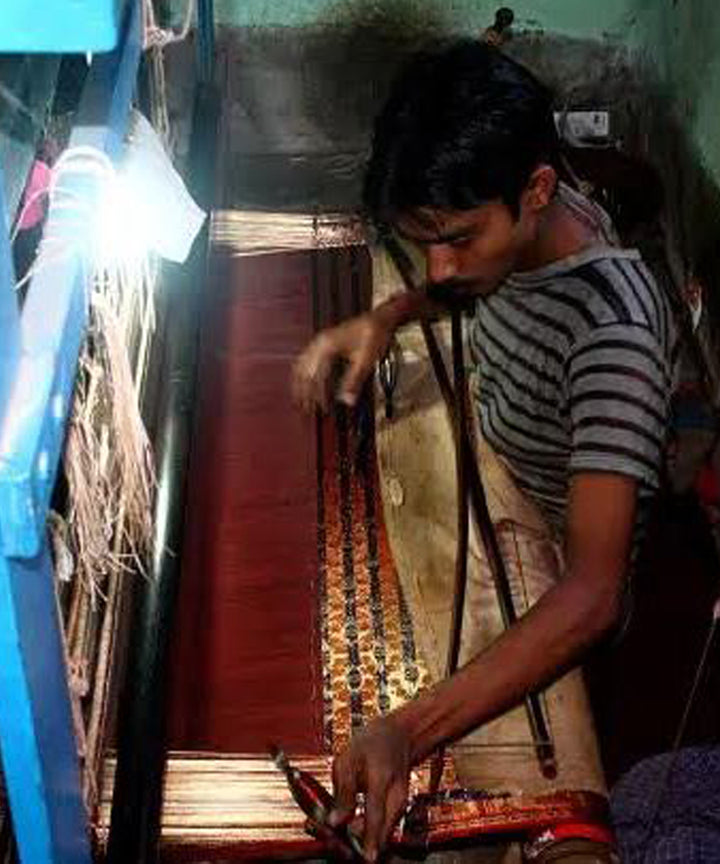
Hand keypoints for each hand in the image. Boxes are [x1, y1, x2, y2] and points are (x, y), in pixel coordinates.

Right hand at [292, 312, 394, 412]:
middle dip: (304, 392)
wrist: (380, 319)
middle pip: (304, 371)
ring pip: (302, 365)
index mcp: (326, 346)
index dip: (316, 395)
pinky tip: (306, 382)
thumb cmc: (374, 337)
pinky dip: (305, 373)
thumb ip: (354, 381)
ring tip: (301, 400)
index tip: (319, 410)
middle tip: (306, 410)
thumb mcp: (366, 361)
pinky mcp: (324, 342)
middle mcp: (319, 343)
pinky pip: (307, 359)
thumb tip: (347, 402)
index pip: (315, 376)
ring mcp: (320, 341)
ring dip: (301, 383)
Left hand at [328, 716, 412, 861]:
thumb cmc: (369, 745)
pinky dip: (372, 833)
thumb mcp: (348, 759)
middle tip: (347, 849)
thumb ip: (342, 792)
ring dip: (367, 840)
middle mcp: (396, 796)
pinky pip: (385, 827)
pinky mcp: (399, 810)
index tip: (366, 857)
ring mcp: (401, 804)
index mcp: (381, 780)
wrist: (398, 736)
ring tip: (349, 837)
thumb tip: (334, 822)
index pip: (375, 815)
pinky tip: (358, 831)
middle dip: (365, 844)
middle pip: (383, 831)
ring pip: (385, 832)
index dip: (369, 837)